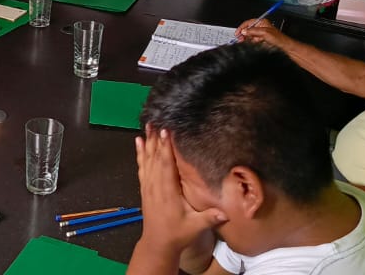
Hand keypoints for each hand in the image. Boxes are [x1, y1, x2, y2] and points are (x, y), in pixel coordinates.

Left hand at [135, 126, 225, 260]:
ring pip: (147, 160)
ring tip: (148, 125)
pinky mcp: (145, 188)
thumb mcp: (195, 227)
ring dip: (147, 142)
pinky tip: (138, 142)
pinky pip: (141, 167)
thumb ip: (209, 218)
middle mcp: (155, 186)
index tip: (167, 132)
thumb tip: (225, 213)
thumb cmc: (177, 234)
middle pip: (155, 158)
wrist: (158, 244)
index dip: (166, 148)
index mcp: (167, 192)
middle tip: (156, 121)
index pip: (166, 166)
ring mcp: (148, 187)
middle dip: (156, 139)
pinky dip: (140, 153)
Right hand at [234, 18, 286, 47]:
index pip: (248, 23)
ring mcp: (260, 33)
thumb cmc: (278, 38)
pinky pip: (253, 40)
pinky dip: (251, 42)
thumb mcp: (264, 33)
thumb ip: (253, 31)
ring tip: (245, 41)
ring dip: (247, 38)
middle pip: (248, 29)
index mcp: (261, 22)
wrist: (283, 46)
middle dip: (244, 34)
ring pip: (250, 35)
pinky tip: (252, 43)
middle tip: (240, 38)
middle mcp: (260, 26)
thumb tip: (244, 31)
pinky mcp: (261, 39)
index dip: (242, 27)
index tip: (238, 32)